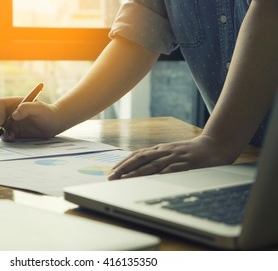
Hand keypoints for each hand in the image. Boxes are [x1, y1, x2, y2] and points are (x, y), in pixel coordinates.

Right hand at [0, 96, 61, 140]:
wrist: (53, 124)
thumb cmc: (47, 113)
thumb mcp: (39, 109)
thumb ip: (26, 108)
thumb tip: (14, 116)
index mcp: (14, 103)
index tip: (2, 121)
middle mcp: (10, 112)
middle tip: (4, 131)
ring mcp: (11, 122)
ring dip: (1, 133)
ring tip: (11, 136)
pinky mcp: (14, 132)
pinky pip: (4, 135)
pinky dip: (5, 138)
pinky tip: (13, 138)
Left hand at [107, 135, 238, 179]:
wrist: (215, 145)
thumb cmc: (191, 152)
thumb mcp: (171, 153)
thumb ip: (158, 159)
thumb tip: (141, 168)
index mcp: (159, 149)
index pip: (136, 155)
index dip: (123, 163)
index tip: (111, 172)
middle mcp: (164, 151)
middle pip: (139, 158)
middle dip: (123, 168)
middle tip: (110, 177)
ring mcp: (174, 157)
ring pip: (151, 164)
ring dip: (135, 172)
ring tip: (123, 179)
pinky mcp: (186, 164)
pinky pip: (170, 170)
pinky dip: (157, 175)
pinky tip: (148, 180)